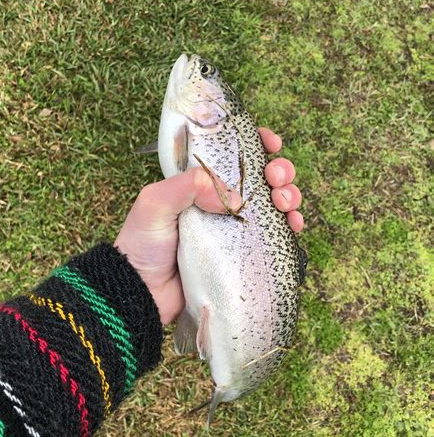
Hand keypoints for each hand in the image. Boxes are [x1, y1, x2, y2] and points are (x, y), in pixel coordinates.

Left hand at [115, 128, 302, 324]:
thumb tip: (235, 197)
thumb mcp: (155, 202)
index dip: (257, 145)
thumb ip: (188, 184)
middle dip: (279, 170)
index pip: (233, 155)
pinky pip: (275, 235)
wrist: (142, 292)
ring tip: (285, 202)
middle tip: (275, 179)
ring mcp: (234, 228)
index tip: (271, 144)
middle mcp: (220, 202)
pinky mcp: (243, 254)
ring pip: (274, 203)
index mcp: (200, 183)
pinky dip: (291, 225)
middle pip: (262, 177)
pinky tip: (293, 224)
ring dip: (289, 195)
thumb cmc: (143, 243)